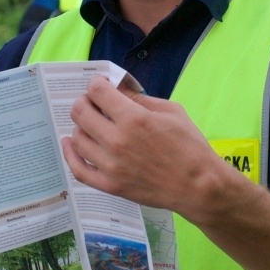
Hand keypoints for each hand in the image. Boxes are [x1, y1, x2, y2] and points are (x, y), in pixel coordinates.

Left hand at [61, 75, 230, 216]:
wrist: (198, 186)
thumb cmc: (190, 146)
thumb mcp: (171, 111)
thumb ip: (140, 99)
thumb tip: (118, 89)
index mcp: (134, 118)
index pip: (97, 91)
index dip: (97, 83)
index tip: (102, 86)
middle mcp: (117, 140)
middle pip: (80, 112)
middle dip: (85, 101)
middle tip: (95, 104)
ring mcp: (110, 165)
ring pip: (77, 138)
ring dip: (81, 126)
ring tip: (92, 125)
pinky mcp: (109, 185)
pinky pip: (78, 169)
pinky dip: (70, 154)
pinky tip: (72, 143)